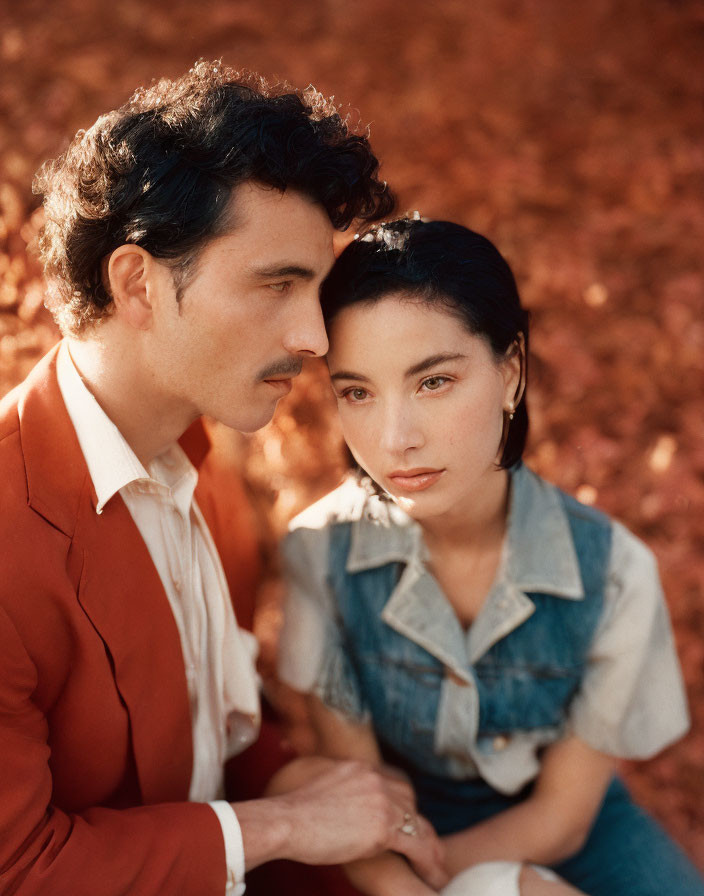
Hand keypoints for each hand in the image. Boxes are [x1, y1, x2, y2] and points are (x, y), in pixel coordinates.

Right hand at [244, 757, 445, 883]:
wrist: (286, 821)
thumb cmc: (294, 814)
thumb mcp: (324, 790)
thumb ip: (342, 791)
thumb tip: (344, 809)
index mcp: (359, 768)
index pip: (394, 784)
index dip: (403, 806)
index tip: (406, 824)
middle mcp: (374, 778)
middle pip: (409, 802)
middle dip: (416, 824)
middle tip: (424, 847)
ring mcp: (380, 800)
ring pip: (417, 823)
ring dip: (427, 846)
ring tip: (434, 866)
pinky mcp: (382, 825)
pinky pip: (416, 844)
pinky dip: (426, 861)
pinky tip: (431, 875)